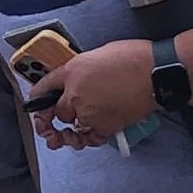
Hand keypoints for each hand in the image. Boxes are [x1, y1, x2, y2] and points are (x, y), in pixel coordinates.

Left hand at [26, 39, 159, 151]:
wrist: (156, 73)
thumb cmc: (135, 57)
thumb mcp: (100, 53)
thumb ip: (84, 69)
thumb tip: (82, 78)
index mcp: (73, 70)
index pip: (46, 85)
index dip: (39, 97)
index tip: (36, 104)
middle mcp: (75, 93)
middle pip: (59, 112)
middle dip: (62, 114)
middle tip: (66, 119)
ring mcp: (89, 112)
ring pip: (73, 127)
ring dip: (74, 131)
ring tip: (70, 135)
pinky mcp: (105, 126)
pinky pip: (91, 138)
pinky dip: (90, 139)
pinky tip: (89, 137)